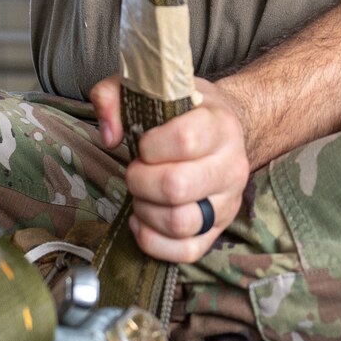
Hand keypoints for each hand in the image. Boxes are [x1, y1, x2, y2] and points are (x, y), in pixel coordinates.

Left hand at [91, 75, 250, 264]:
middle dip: (140, 181)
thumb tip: (109, 136)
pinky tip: (143, 220)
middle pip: (177, 187)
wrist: (226, 130)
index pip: (185, 140)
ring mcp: (228, 202)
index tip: (143, 143)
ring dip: (146, 211)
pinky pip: (187, 252)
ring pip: (181, 223)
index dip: (150, 146)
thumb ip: (115, 95)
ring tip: (142, 194)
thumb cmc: (185, 111)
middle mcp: (232, 165)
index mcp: (220, 125)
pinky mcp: (219, 230)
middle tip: (137, 170)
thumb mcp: (152, 88)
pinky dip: (154, 241)